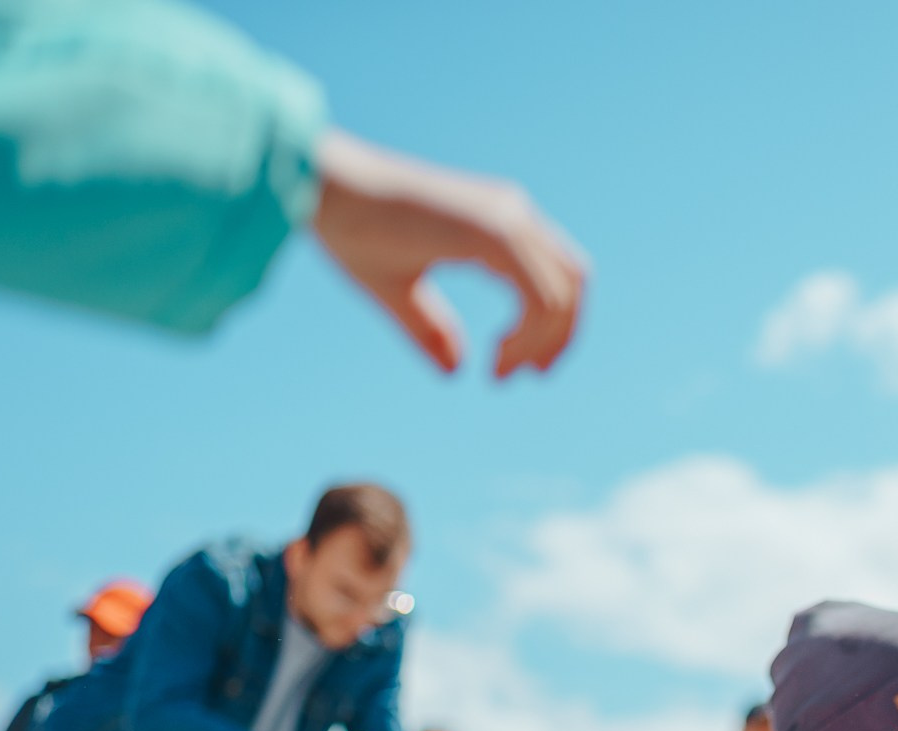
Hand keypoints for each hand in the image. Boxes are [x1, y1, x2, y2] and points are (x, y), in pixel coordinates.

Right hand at [311, 130, 585, 377]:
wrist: (322, 188)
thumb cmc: (350, 230)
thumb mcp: (398, 290)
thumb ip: (431, 327)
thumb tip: (455, 370)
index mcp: (496, 222)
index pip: (557, 275)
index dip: (551, 326)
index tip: (515, 366)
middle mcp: (511, 214)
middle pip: (575, 281)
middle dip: (562, 335)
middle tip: (530, 375)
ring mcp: (507, 219)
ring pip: (565, 293)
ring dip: (545, 341)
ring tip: (504, 372)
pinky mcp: (496, 232)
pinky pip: (542, 297)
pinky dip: (531, 335)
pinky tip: (497, 356)